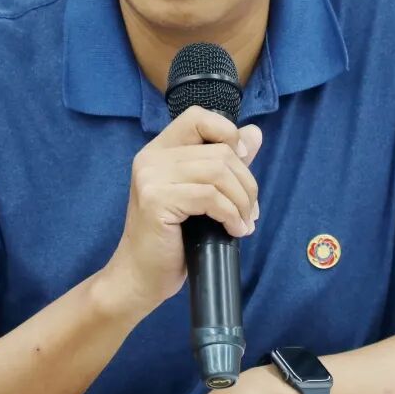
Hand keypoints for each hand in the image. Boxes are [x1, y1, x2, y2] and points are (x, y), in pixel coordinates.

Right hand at [103, 107, 261, 311]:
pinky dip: (231, 215)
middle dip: (246, 182)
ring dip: (242, 201)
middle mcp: (151, 157)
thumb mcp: (201, 194)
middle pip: (219, 150)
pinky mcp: (157, 200)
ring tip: (244, 223)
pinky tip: (235, 230)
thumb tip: (254, 134)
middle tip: (250, 211)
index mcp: (159, 150)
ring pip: (218, 172)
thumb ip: (225, 162)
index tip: (241, 163)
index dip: (227, 133)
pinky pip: (210, 197)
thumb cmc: (171, 239)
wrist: (140, 277)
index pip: (199, 116)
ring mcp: (151, 177)